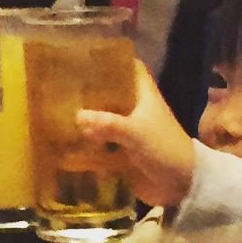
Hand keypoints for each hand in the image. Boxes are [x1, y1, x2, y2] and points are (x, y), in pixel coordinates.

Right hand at [76, 63, 196, 208]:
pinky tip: (68, 144)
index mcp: (144, 96)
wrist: (182, 184)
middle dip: (92, 91)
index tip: (88, 58)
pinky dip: (89, 144)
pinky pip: (103, 144)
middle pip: (113, 94)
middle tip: (63, 87)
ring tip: (58, 112)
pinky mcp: (125, 152)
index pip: (131, 68)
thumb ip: (107, 124)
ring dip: (88, 119)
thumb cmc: (164, 149)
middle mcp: (136, 110)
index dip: (114, 61)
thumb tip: (77, 116)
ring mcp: (130, 131)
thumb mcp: (135, 133)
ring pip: (105, 119)